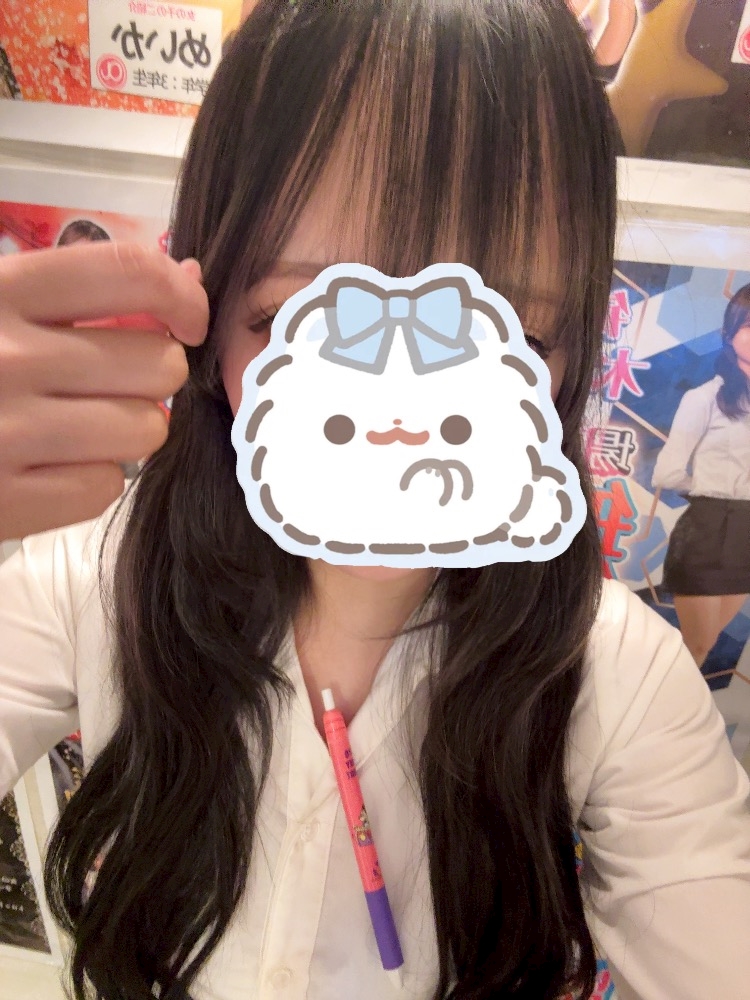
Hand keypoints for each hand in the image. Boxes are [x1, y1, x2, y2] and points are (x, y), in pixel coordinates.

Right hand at [0, 242, 208, 541]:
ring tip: (81, 426)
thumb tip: (189, 281)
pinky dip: (91, 480)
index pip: (127, 273)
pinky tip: (52, 465)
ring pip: (145, 430)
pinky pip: (104, 488)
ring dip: (128, 430)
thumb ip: (79, 287)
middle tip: (114, 383)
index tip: (187, 320)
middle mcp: (7, 357)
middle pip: (157, 364)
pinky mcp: (3, 502)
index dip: (180, 296)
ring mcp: (5, 433)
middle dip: (152, 375)